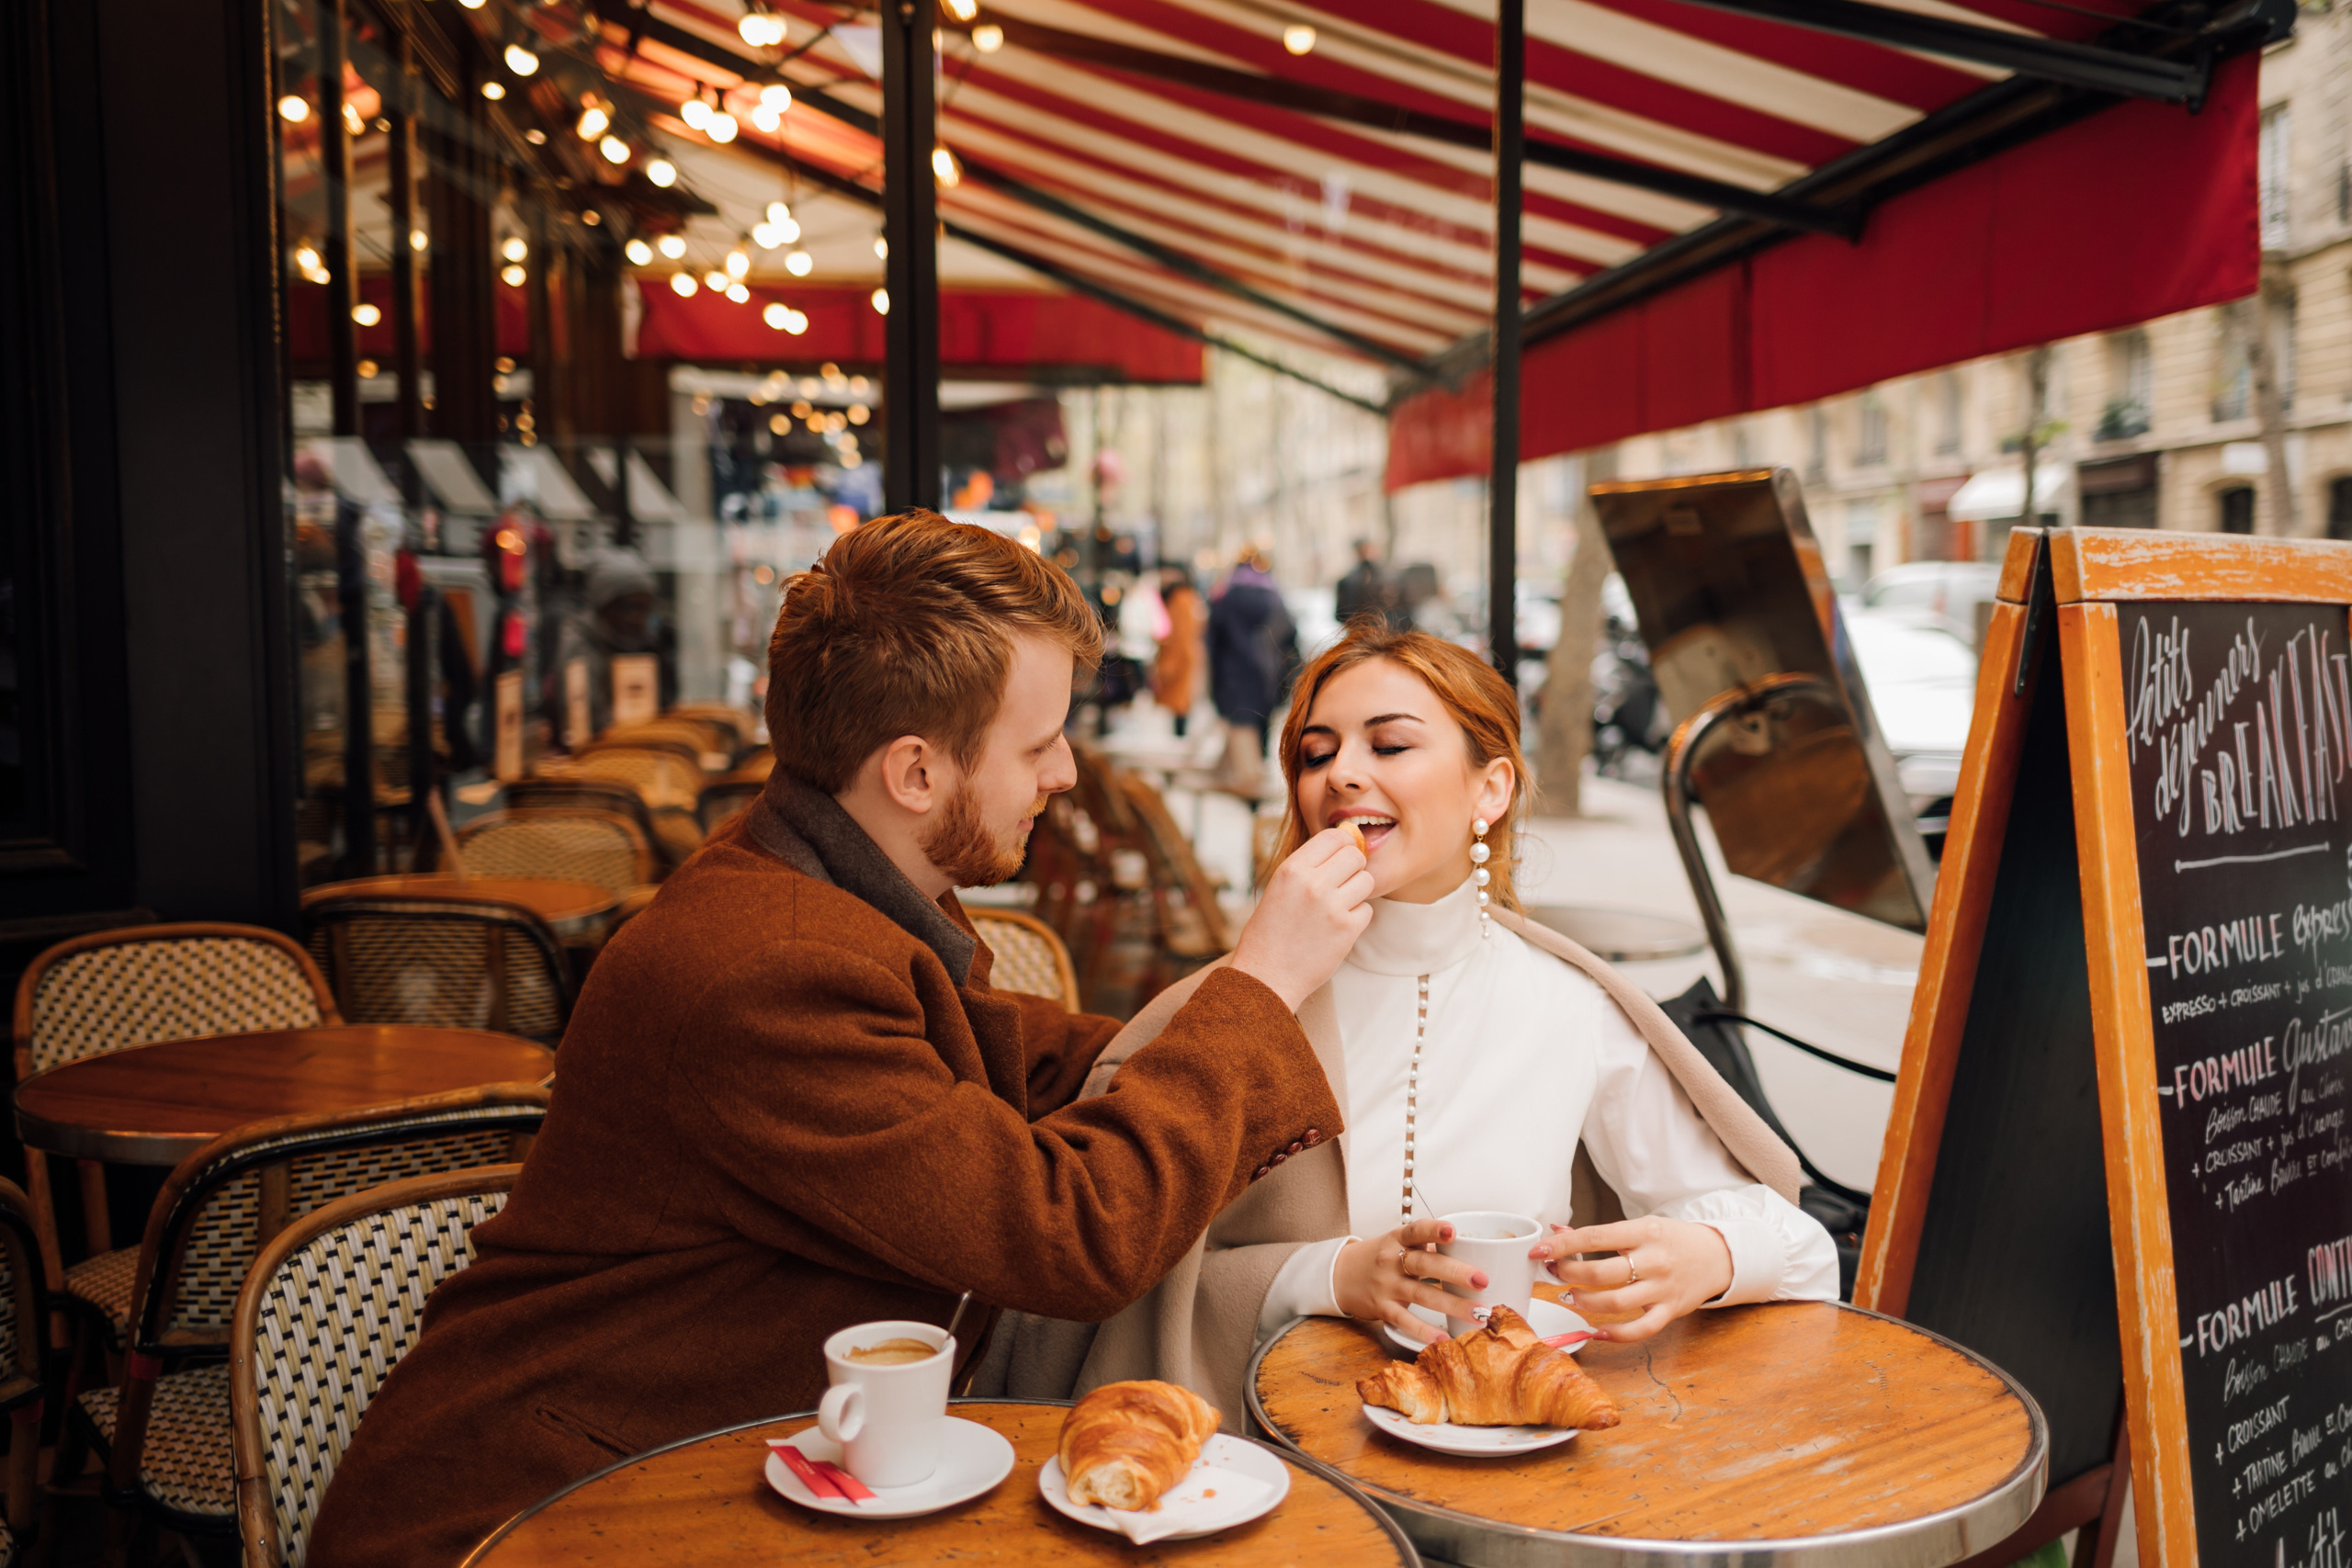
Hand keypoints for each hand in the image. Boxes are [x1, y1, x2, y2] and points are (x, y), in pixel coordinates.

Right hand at [1228, 827, 1373, 1011]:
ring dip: (1357, 892)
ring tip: (1338, 906)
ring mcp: (1331, 906)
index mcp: (1292, 869)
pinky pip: (1367, 910)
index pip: (1334, 836)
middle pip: (1355, 855)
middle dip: (1353, 867)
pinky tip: (1337, 928)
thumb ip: (1308, 867)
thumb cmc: (1269, 933)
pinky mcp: (1346, 930)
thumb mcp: (1278, 888)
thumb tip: (1345, 844)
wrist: (1266, 977)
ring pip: (1366, 881)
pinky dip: (1356, 918)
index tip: (1342, 855)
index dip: (1344, 843)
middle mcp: (1312, 884)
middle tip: (1342, 883)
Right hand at [1333, 1221, 1481, 1344]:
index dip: (1434, 1230)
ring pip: (1421, 1294)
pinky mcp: (1382, 1308)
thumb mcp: (1396, 1242)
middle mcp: (1391, 1260)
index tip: (1453, 1231)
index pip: (1416, 1230)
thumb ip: (1426, 1245)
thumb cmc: (1378, 1257)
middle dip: (1455, 1272)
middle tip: (1482, 1280)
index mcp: (1397, 1239)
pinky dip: (1424, 1330)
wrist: (1340, 1275)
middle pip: (1425, 1264)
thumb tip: (1468, 1248)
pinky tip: (1443, 1339)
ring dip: (1452, 1305)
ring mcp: (1386, 1285)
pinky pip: (1405, 1320)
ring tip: (1478, 1314)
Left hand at [1532, 1217, 1732, 1342]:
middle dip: (1568, 1274)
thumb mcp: (1640, 1227)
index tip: (1539, 1250)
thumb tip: (1557, 1232)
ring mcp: (1663, 1289)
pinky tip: (1596, 1331)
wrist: (1717, 1255)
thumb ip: (1601, 1234)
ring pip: (1614, 1303)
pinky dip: (1615, 1334)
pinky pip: (1640, 1329)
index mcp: (1644, 1232)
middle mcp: (1654, 1260)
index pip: (1595, 1237)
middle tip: (1554, 1272)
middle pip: (1601, 1273)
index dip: (1563, 1245)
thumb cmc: (1671, 1239)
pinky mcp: (1670, 1311)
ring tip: (1570, 1296)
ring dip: (1584, 1302)